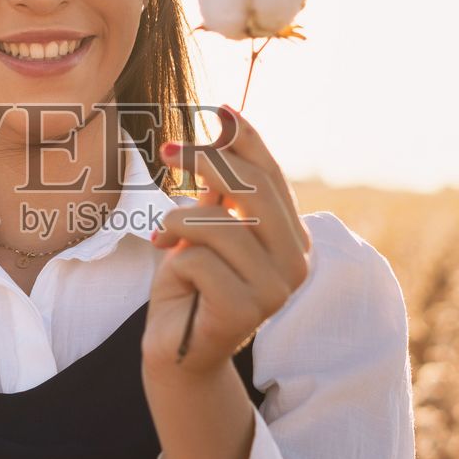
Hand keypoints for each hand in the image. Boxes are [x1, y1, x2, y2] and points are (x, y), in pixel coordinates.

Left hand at [142, 104, 312, 377]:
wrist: (176, 349)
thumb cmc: (191, 284)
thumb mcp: (205, 227)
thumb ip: (221, 190)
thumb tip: (227, 124)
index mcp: (292, 237)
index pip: (272, 176)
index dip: (247, 140)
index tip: (220, 110)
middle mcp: (296, 263)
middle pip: (255, 192)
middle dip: (208, 162)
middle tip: (170, 149)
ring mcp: (277, 290)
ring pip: (222, 226)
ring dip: (178, 222)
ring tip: (162, 237)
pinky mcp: (247, 312)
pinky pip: (201, 261)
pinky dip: (176, 260)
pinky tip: (174, 275)